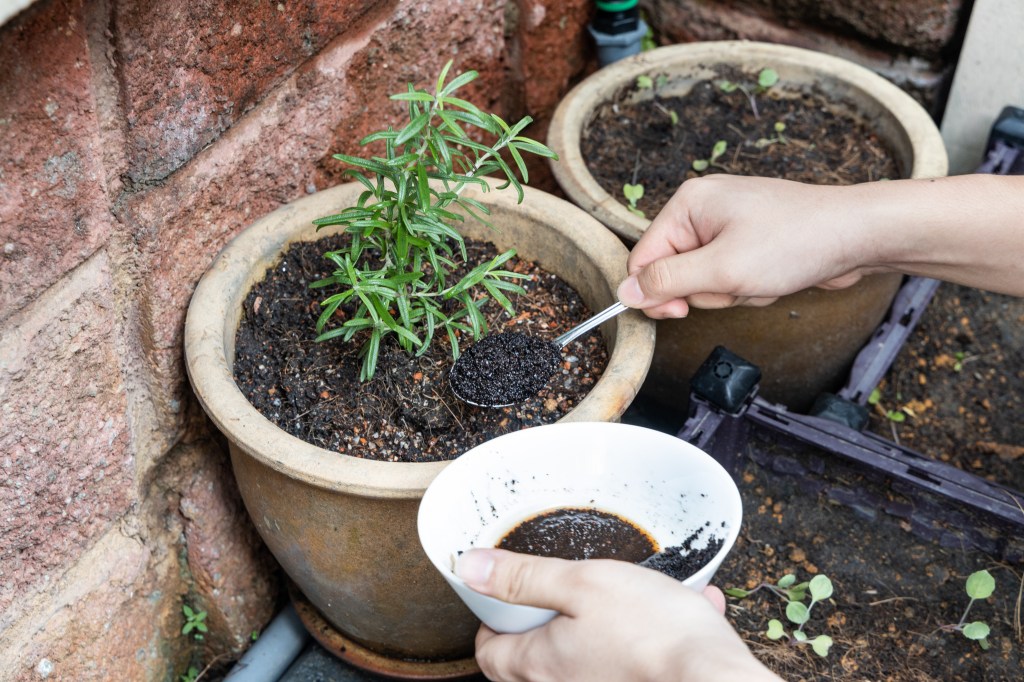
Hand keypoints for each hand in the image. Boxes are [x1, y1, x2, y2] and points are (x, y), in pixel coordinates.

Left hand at [456, 548, 779, 681]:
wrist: (717, 678)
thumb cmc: (652, 632)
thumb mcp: (583, 583)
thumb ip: (524, 577)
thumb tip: (471, 568)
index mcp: (540, 663)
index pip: (489, 652)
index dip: (492, 620)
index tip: (508, 595)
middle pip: (533, 659)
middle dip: (548, 621)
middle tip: (566, 590)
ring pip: (590, 655)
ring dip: (610, 622)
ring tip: (640, 592)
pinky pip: (635, 659)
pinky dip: (652, 635)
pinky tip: (685, 607)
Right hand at [616, 175, 874, 318]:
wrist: (858, 234)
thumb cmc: (796, 241)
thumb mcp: (722, 269)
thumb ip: (667, 282)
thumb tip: (625, 291)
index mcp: (688, 204)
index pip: (644, 258)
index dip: (657, 293)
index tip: (680, 312)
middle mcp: (702, 209)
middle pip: (674, 272)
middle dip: (706, 290)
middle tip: (738, 282)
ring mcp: (727, 224)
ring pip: (704, 280)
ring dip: (731, 291)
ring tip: (762, 276)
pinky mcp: (748, 240)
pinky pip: (729, 277)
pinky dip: (748, 286)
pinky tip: (773, 276)